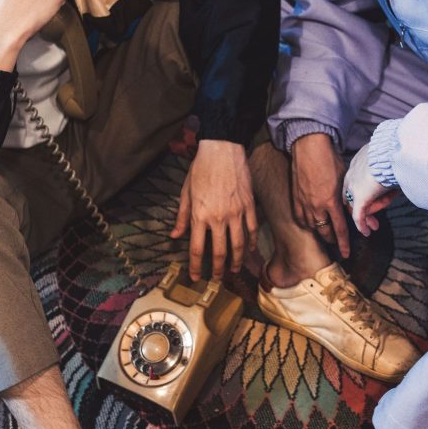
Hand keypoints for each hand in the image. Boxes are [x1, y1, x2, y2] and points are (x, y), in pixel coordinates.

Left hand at [170, 140, 256, 280]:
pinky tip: (250, 250)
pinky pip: (252, 229)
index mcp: (200, 216)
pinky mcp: (249, 206)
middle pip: (220, 252)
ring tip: (234, 270)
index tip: (195, 276)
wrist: (222, 149)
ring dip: (236, 261)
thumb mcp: (186, 193)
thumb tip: (175, 235)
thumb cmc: (201, 169)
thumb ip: (182, 217)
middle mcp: (218, 218)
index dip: (195, 266)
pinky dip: (252, 242)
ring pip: (238, 245)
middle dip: (218, 270)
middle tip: (217, 279)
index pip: (197, 249)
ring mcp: (236, 213)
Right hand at [289, 132, 349, 258]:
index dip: (344, 244)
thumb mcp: (344, 180)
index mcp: (331, 202)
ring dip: (320, 230)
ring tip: (325, 229)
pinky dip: (307, 222)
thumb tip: (349, 210)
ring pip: (312, 226)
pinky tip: (311, 220)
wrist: (309, 147)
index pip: (339, 229)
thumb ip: (345, 198)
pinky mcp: (295, 198)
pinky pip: (300, 218)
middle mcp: (316, 206)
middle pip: (324, 231)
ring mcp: (303, 203)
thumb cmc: (329, 160)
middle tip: (336, 241)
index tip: (346, 254)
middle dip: (332, 239)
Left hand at [343, 143, 396, 235]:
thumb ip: (386, 169)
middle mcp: (352, 173)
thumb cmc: (395, 153)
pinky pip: (358, 215)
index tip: (371, 197)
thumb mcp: (388, 160)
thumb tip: (395, 178)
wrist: (392, 152)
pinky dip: (362, 225)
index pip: (355, 179)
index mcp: (359, 161)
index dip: (362, 191)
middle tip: (371, 217)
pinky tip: (366, 232)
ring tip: (374, 226)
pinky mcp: (359, 197)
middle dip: (361, 207)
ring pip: (357, 205)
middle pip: (351, 194)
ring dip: (367, 216)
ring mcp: (354, 186)